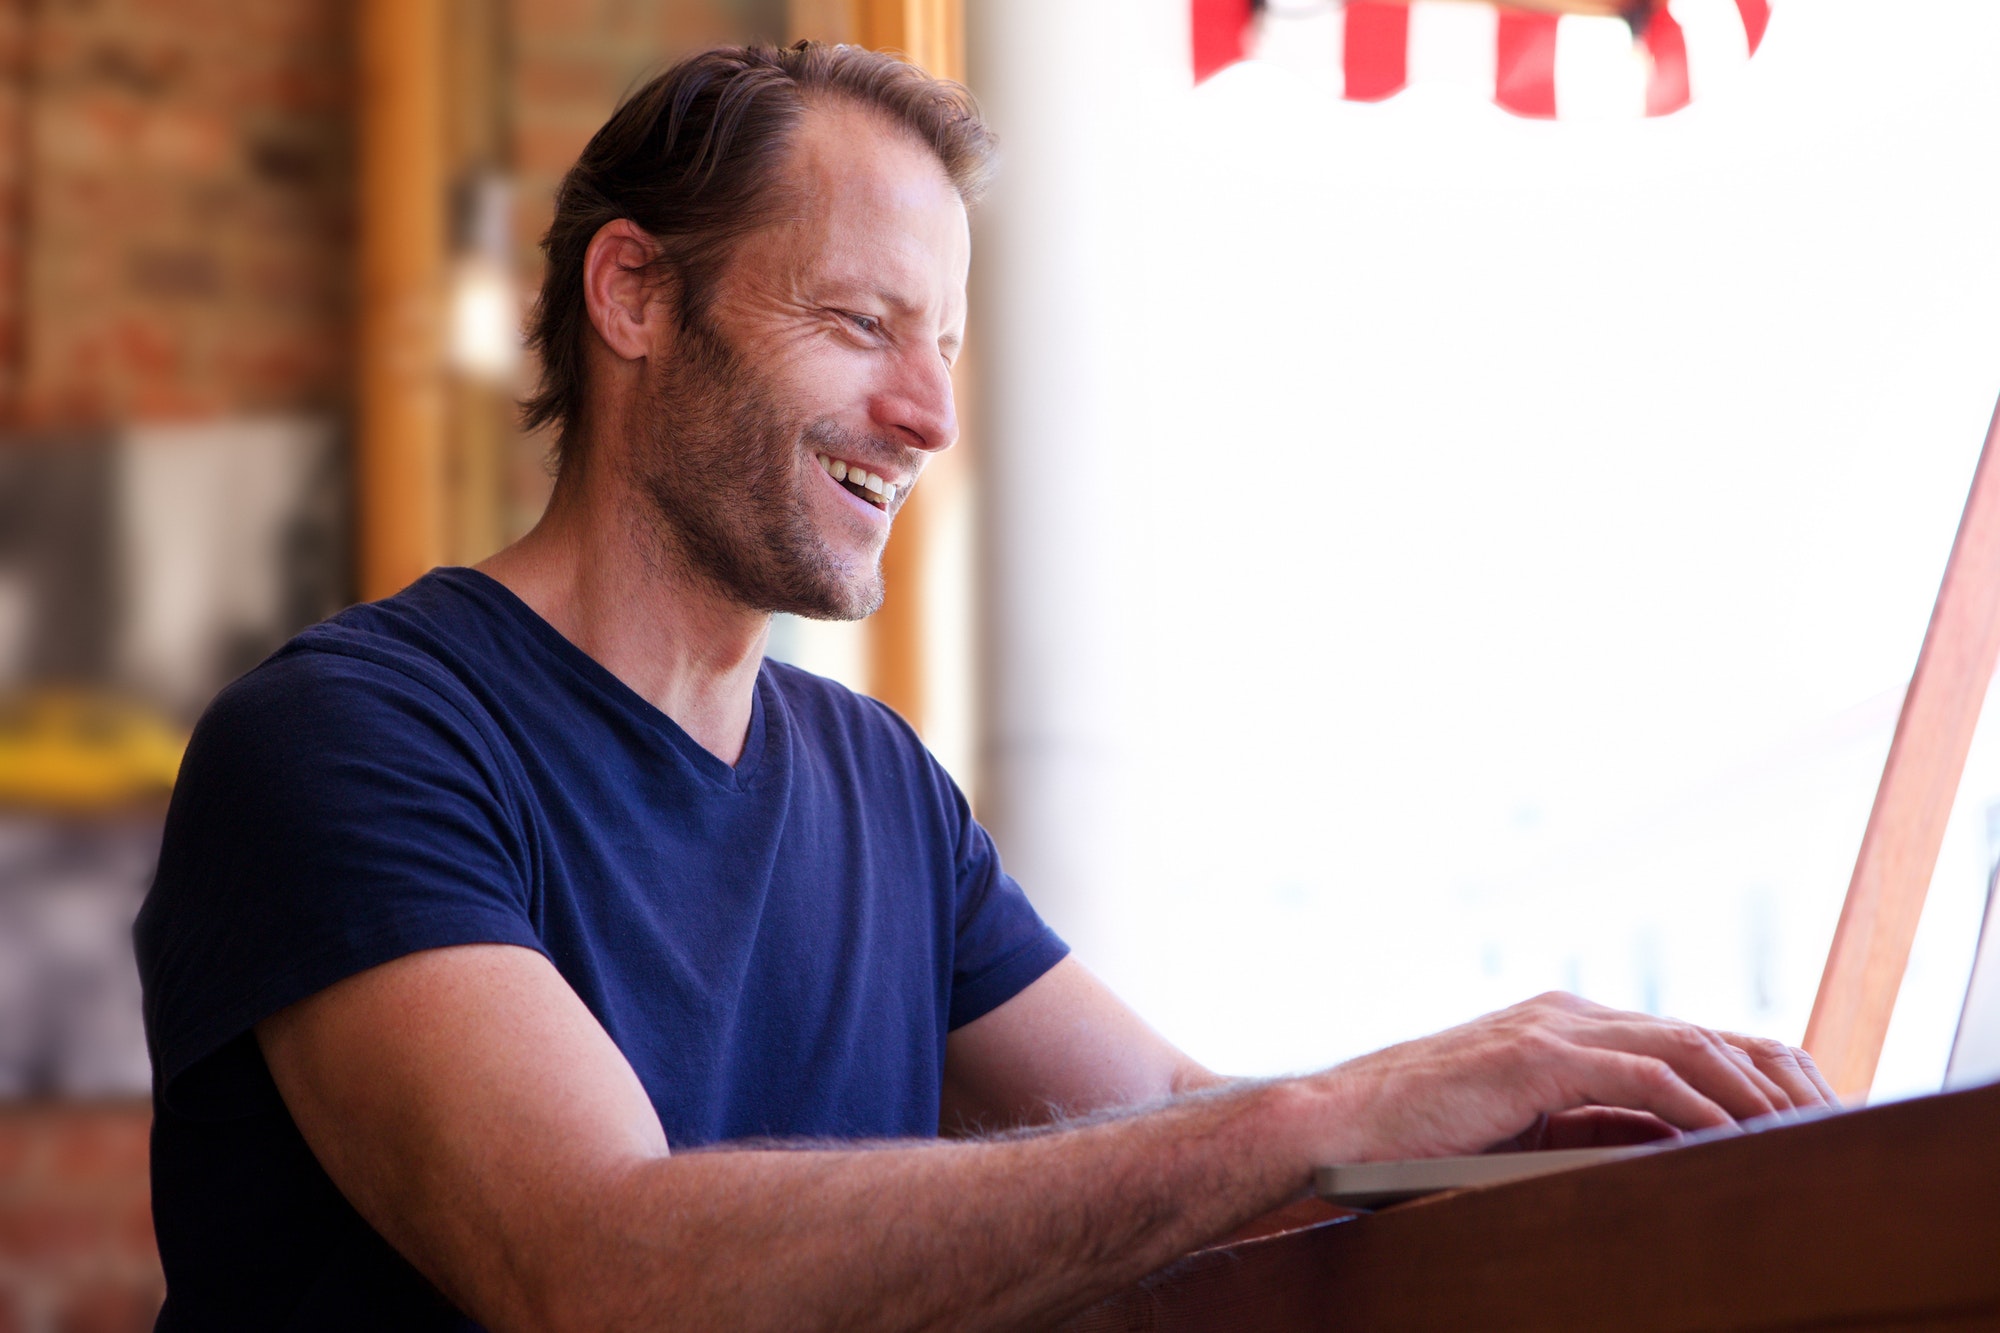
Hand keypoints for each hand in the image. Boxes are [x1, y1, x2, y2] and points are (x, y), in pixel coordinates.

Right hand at [1303, 991, 1836, 1162]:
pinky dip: (1701, 1104)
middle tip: (1831, 1120)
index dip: (1758, 1072)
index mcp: (1567, 1025)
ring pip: (1689, 1047)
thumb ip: (1596, 1123)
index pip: (1690, 1038)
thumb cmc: (1418, 1136)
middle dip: (1779, 1077)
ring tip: (1801, 1130)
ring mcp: (1553, 1028)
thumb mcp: (1526, 1129)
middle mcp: (1569, 1014)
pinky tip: (1734, 1134)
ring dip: (1756, 1091)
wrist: (1335, 1126)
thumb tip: (1678, 1143)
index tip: (1807, 1115)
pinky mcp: (1537, 1056)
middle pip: (1708, 1033)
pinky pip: (1645, 1076)